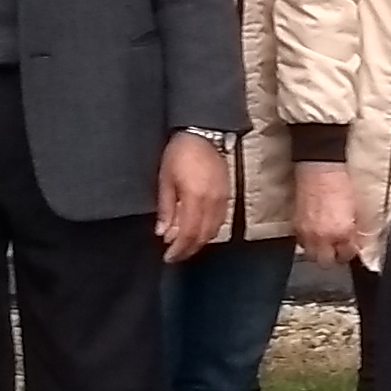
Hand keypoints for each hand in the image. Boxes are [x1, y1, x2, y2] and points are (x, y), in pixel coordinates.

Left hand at [157, 132, 231, 261]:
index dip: (179, 249)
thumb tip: (163, 232)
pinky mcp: (227, 195)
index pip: (188, 234)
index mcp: (195, 198)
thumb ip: (166, 208)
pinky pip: (220, 220)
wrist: (202, 133)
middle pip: (203, 236)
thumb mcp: (165, 179)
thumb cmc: (180, 153)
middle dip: (188, 249)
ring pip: (213, 230)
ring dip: (198, 241)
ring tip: (184, 243)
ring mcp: (223, 199)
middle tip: (175, 255)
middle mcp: (212, 202)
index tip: (168, 257)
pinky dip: (208, 230)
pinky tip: (197, 229)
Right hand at [292, 159, 361, 268]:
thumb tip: (354, 241)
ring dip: (319, 252)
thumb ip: (354, 229)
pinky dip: (308, 242)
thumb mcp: (355, 209)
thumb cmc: (341, 184)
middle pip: (326, 262)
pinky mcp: (296, 226)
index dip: (350, 252)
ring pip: (311, 256)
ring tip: (324, 244)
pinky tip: (314, 235)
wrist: (319, 170)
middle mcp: (323, 237)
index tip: (350, 248)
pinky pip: (301, 243)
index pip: (347, 255)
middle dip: (333, 257)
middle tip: (337, 250)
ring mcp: (307, 234)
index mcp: (342, 233)